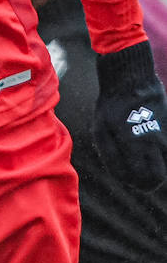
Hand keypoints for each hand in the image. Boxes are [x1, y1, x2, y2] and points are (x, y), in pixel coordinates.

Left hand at [94, 40, 166, 190]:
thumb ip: (112, 158)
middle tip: (138, 171)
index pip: (144, 180)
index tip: (128, 176)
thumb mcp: (101, 132)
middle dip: (149, 180)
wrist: (131, 79)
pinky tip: (149, 145)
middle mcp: (156, 143)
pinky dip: (162, 153)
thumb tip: (123, 178)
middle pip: (160, 177)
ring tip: (144, 157)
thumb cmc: (111, 106)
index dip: (135, 183)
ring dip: (158, 167)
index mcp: (136, 146)